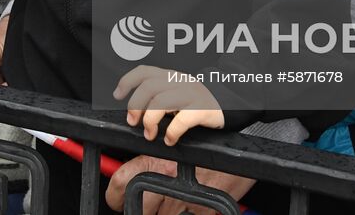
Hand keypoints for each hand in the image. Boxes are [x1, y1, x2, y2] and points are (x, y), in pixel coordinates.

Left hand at [105, 155, 255, 213]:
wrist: (240, 152)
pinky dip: (189, 211)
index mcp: (156, 161)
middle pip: (139, 208)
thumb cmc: (208, 147)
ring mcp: (184, 200)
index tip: (117, 199)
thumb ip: (151, 161)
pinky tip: (193, 203)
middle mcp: (167, 181)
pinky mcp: (202, 210)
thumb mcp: (175, 147)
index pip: (120, 183)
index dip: (115, 196)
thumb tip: (126, 174)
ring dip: (165, 210)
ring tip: (176, 198)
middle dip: (143, 208)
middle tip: (148, 203)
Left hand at [116, 65, 224, 145]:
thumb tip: (136, 112)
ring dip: (150, 121)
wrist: (232, 104)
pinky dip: (171, 132)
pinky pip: (182, 120)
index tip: (118, 95)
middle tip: (134, 122)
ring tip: (150, 134)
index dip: (127, 81)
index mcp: (172, 76)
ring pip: (161, 102)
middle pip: (149, 88)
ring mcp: (193, 94)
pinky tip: (169, 139)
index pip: (145, 71)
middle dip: (136, 106)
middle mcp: (181, 81)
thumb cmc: (200, 102)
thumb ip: (160, 96)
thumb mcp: (178, 93)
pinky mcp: (204, 109)